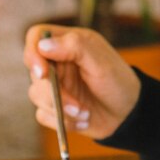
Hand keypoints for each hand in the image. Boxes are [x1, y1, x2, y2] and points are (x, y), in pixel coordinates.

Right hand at [23, 24, 140, 139]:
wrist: (127, 115)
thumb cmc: (118, 82)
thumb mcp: (101, 60)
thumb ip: (74, 46)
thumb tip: (43, 46)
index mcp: (66, 44)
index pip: (36, 37)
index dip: (33, 53)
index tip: (42, 72)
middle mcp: (56, 64)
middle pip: (34, 72)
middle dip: (53, 93)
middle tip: (76, 106)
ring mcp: (53, 86)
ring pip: (36, 96)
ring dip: (61, 110)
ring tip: (85, 113)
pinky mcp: (54, 108)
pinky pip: (43, 116)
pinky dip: (63, 122)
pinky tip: (83, 121)